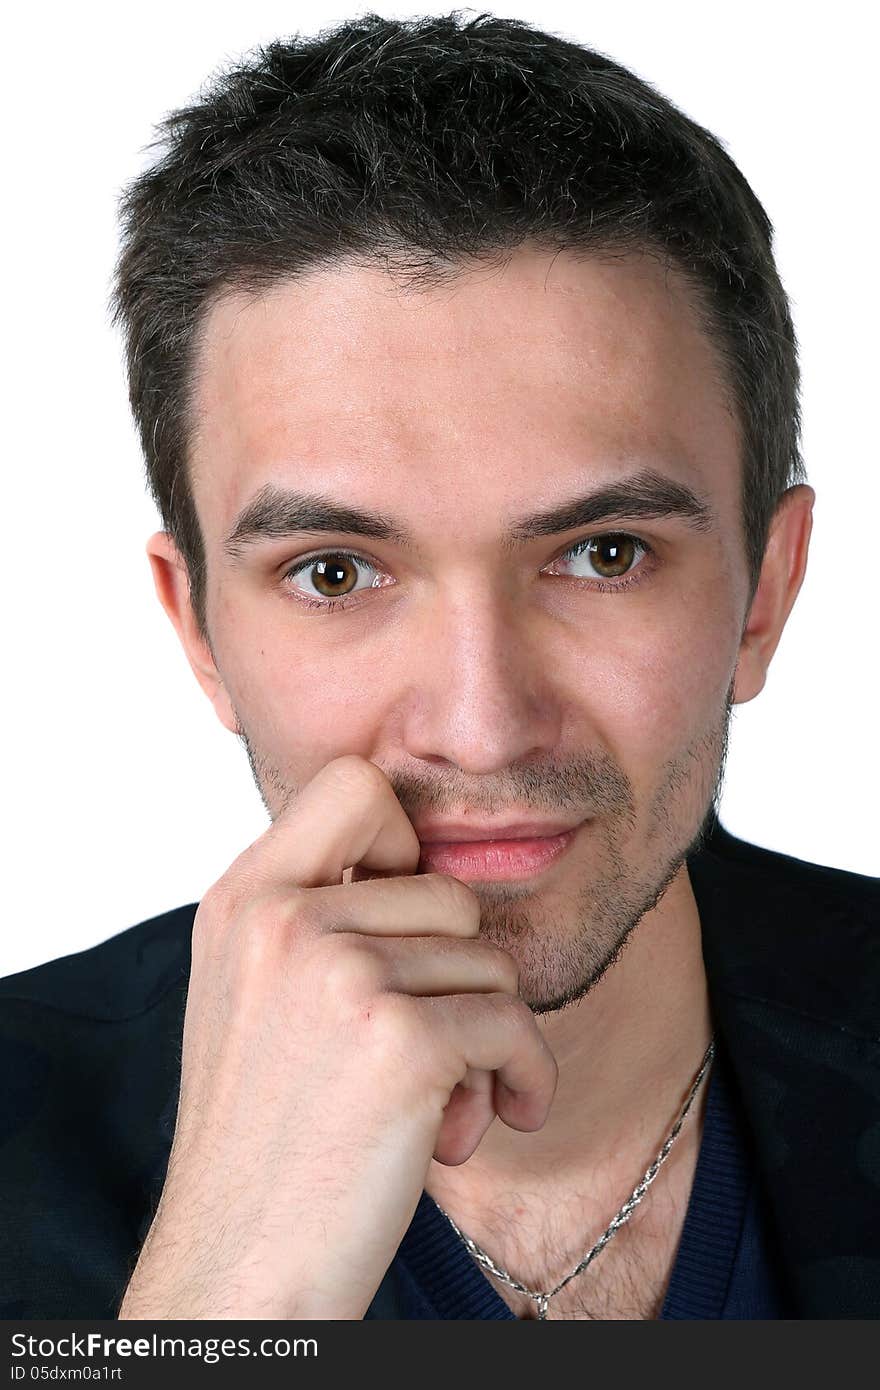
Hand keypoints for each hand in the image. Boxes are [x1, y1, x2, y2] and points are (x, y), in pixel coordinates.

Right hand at [117, 755, 556, 1319]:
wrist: (241, 1270)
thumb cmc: (264, 1138)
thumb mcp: (249, 994)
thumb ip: (310, 915)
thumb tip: (415, 863)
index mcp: (242, 899)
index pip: (354, 782)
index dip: (403, 836)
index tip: (402, 918)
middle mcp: (284, 919)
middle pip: (449, 890)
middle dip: (456, 975)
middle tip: (422, 1050)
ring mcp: (340, 973)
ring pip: (490, 961)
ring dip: (486, 1039)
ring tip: (435, 1103)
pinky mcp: (402, 1039)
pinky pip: (516, 1026)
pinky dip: (523, 1079)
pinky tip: (480, 1127)